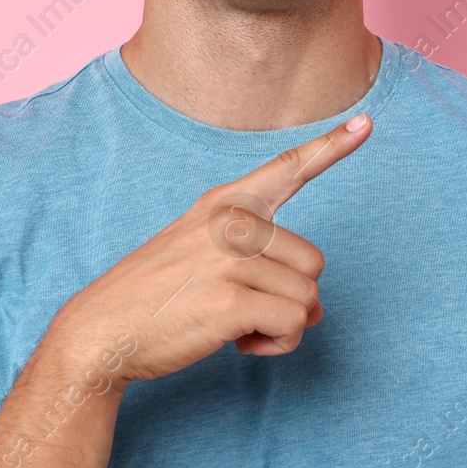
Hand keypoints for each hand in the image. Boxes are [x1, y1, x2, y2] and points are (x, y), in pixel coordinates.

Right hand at [51, 113, 372, 382]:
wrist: (100, 333)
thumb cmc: (156, 297)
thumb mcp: (199, 252)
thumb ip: (259, 262)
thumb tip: (317, 305)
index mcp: (224, 203)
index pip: (287, 167)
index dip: (331, 146)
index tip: (366, 122)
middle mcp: (231, 222)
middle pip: (314, 263)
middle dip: (291, 297)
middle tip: (247, 311)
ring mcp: (230, 258)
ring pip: (308, 298)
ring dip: (284, 326)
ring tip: (239, 327)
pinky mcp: (230, 300)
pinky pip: (293, 325)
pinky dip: (277, 345)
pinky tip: (242, 345)